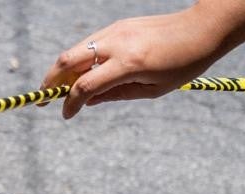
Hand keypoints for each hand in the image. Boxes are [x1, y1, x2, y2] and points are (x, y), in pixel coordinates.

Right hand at [41, 8, 224, 118]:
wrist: (202, 28)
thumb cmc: (183, 64)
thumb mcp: (152, 89)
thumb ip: (117, 95)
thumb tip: (89, 101)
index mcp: (128, 64)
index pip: (85, 86)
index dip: (70, 104)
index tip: (66, 115)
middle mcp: (116, 44)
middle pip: (67, 62)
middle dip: (49, 82)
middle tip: (42, 100)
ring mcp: (114, 31)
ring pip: (74, 51)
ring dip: (61, 71)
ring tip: (58, 89)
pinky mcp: (117, 26)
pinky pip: (88, 45)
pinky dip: (78, 61)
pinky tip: (81, 74)